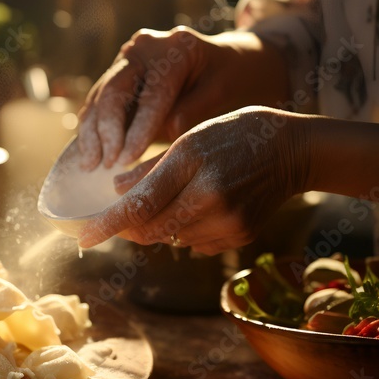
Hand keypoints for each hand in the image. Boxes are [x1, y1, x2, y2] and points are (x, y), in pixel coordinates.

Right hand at [75, 27, 275, 170]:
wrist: (229, 61)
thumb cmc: (231, 78)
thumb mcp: (222, 93)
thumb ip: (192, 111)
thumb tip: (163, 133)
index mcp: (175, 48)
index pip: (151, 95)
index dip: (138, 129)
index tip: (128, 160)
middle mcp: (144, 47)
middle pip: (114, 92)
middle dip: (106, 131)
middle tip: (106, 163)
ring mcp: (127, 60)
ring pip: (99, 98)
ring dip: (91, 133)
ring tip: (90, 165)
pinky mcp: (117, 75)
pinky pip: (98, 103)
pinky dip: (92, 129)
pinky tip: (88, 155)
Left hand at [76, 106, 310, 254]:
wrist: (294, 150)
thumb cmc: (234, 135)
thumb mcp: (189, 139)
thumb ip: (151, 168)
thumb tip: (116, 191)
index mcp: (191, 164)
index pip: (139, 205)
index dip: (108, 224)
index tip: (83, 238)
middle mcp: (209, 198)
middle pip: (150, 229)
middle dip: (129, 226)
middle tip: (120, 215)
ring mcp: (227, 221)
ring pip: (171, 238)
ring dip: (160, 225)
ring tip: (180, 196)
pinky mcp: (240, 236)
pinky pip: (195, 243)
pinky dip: (186, 229)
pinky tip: (202, 206)